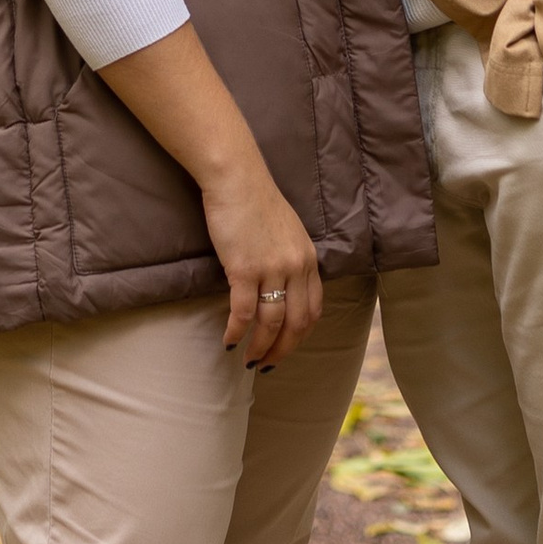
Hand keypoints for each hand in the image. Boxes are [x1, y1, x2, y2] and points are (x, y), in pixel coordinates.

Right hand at [206, 153, 322, 370]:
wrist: (236, 178)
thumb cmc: (255, 201)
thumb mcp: (287, 232)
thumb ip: (290, 259)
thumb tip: (282, 287)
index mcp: (309, 259)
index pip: (314, 309)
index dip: (301, 335)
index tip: (287, 348)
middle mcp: (296, 267)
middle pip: (297, 322)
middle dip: (283, 349)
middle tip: (267, 365)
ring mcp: (272, 268)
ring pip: (271, 322)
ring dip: (260, 347)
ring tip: (248, 361)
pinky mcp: (244, 268)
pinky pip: (243, 311)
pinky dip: (236, 331)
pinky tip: (228, 341)